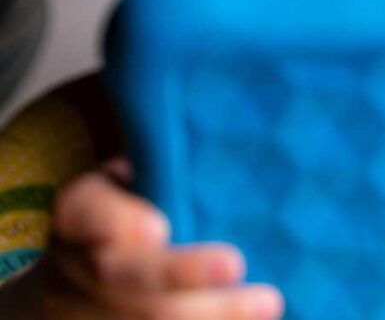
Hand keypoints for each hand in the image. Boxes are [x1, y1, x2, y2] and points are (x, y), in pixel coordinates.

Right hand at [0, 160, 283, 319]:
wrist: (79, 288)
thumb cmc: (132, 213)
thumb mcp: (131, 181)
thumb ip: (170, 163)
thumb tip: (253, 121)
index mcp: (81, 214)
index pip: (88, 212)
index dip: (117, 222)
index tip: (157, 228)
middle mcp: (83, 265)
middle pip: (124, 275)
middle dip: (179, 273)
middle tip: (234, 264)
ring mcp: (99, 310)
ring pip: (148, 317)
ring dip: (211, 315)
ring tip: (267, 303)